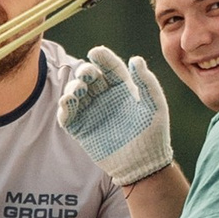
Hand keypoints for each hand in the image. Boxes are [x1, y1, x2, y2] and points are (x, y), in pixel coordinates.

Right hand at [59, 45, 173, 185]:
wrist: (143, 165)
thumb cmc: (153, 135)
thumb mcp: (155, 107)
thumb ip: (147, 82)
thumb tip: (135, 59)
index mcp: (123, 88)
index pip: (110, 67)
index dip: (103, 58)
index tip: (96, 52)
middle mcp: (105, 97)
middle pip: (90, 76)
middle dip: (85, 71)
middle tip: (87, 74)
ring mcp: (91, 111)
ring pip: (75, 92)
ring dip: (73, 87)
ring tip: (78, 91)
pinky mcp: (81, 128)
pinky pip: (67, 114)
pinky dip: (64, 106)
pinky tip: (68, 102)